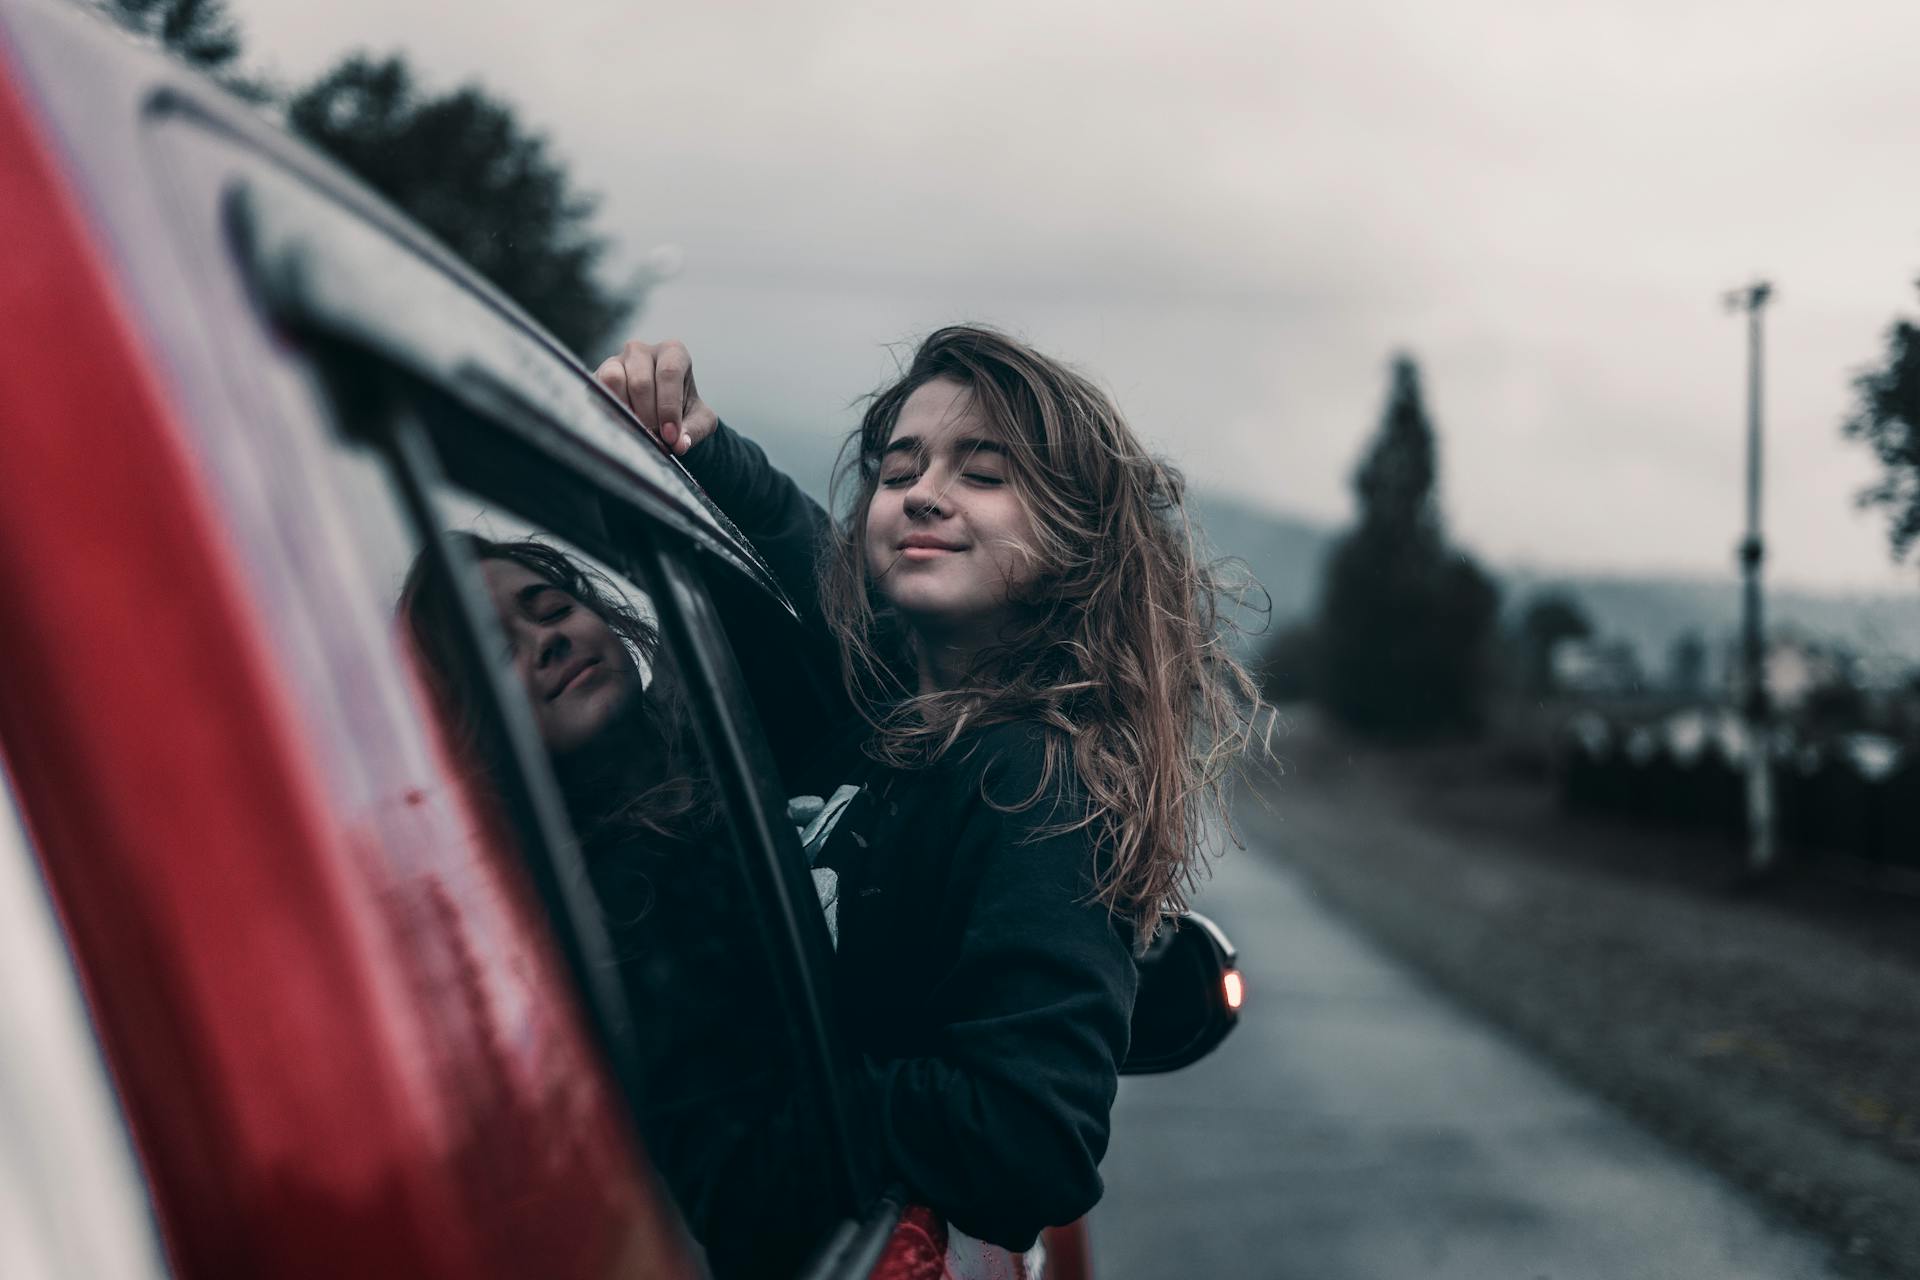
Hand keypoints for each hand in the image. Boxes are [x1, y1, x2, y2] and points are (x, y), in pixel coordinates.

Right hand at [594, 338, 718, 455]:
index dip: (669, 407)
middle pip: (641, 382)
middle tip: (654, 437)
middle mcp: (642, 351)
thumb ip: (694, 430)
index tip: (670, 437)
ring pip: (615, 380)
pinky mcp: (596, 376)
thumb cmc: (683, 412)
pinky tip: (622, 425)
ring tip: (638, 430)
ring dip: (627, 411)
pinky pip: (598, 388)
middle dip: (648, 416)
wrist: (660, 414)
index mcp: (673, 352)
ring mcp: (615, 361)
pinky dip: (610, 410)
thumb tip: (680, 443)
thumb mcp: (698, 421)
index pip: (669, 373)